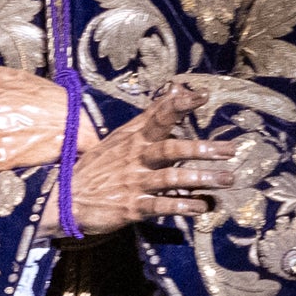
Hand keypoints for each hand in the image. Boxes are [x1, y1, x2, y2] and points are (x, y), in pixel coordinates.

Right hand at [63, 86, 229, 236]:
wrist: (64, 198)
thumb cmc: (99, 166)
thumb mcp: (121, 137)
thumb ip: (151, 116)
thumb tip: (177, 89)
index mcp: (133, 137)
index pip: (157, 115)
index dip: (179, 104)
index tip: (202, 96)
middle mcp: (135, 157)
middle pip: (170, 148)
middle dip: (201, 148)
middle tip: (230, 149)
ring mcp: (133, 182)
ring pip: (171, 177)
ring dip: (201, 178)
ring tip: (226, 178)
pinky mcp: (131, 206)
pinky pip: (160, 205)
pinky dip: (181, 205)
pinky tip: (201, 206)